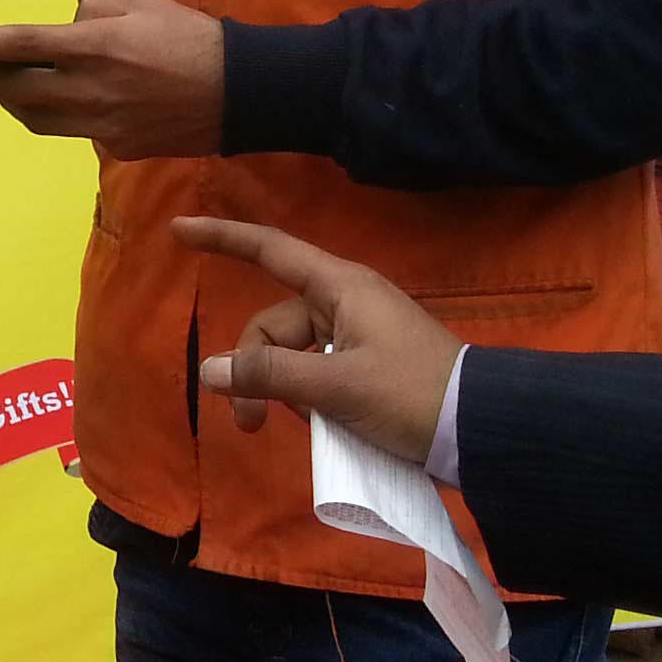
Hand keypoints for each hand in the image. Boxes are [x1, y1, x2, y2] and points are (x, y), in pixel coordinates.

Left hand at [0, 0, 220, 159]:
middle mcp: (91, 90)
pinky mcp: (116, 148)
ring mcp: (102, 126)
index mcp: (96, 47)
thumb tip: (62, 32)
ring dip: (4, 99)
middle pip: (12, 91)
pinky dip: (49, 112)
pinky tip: (43, 97)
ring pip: (33, 118)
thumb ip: (90, 13)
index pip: (19, 47)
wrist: (244, 93)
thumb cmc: (192, 36)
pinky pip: (69, 129)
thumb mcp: (139, 3)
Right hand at [174, 216, 463, 464]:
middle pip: (274, 324)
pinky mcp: (369, 365)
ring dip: (280, 389)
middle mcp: (346, 302)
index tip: (178, 231)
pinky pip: (316, 370)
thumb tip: (211, 371)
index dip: (223, 238)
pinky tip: (316, 425)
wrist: (484, 428)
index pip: (269, 249)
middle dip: (254, 370)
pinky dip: (305, 394)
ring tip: (287, 431)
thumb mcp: (337, 387)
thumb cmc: (411, 394)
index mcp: (340, 287)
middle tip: (252, 426)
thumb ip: (272, 377)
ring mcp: (359, 334)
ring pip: (293, 353)